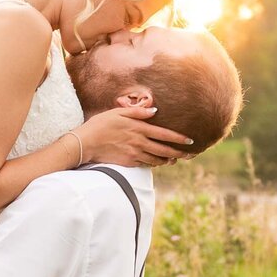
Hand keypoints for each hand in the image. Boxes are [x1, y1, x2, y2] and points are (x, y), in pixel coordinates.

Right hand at [78, 106, 192, 168]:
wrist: (85, 143)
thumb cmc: (100, 124)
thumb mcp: (118, 112)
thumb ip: (137, 112)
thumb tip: (154, 111)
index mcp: (139, 128)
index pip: (164, 134)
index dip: (179, 138)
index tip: (190, 141)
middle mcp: (139, 142)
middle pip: (164, 150)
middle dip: (179, 153)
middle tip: (190, 155)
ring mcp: (134, 154)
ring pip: (156, 160)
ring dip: (167, 160)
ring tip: (174, 160)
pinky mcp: (128, 163)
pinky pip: (145, 165)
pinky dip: (153, 164)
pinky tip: (157, 163)